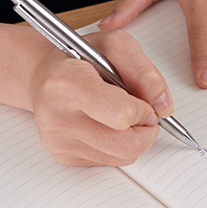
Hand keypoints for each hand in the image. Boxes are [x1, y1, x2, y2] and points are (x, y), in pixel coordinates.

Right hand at [30, 30, 172, 166]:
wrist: (43, 76)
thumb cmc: (80, 59)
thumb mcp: (116, 46)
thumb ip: (144, 72)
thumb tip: (163, 107)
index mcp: (67, 83)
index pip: (122, 115)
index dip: (143, 110)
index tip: (141, 100)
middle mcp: (57, 116)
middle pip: (128, 145)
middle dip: (146, 130)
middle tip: (142, 113)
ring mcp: (58, 141)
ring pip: (124, 157)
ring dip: (135, 137)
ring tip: (122, 115)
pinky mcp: (63, 157)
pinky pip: (111, 161)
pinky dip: (118, 145)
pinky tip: (106, 125)